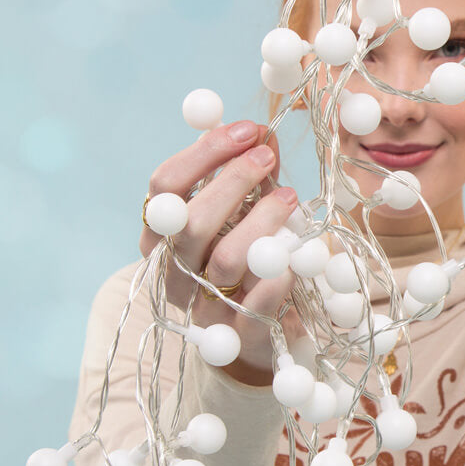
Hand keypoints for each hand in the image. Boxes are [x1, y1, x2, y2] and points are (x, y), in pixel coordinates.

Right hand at [139, 120, 298, 384]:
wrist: (258, 335)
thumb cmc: (247, 261)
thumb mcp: (246, 213)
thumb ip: (252, 177)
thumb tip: (264, 132)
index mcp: (163, 235)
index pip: (165, 186)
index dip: (205, 152)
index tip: (248, 129)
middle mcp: (174, 270)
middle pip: (190, 220)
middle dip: (231, 180)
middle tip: (267, 155)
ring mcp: (202, 306)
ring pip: (223, 258)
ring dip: (260, 220)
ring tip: (290, 197)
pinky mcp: (238, 336)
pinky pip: (255, 303)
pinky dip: (279, 274)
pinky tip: (300, 254)